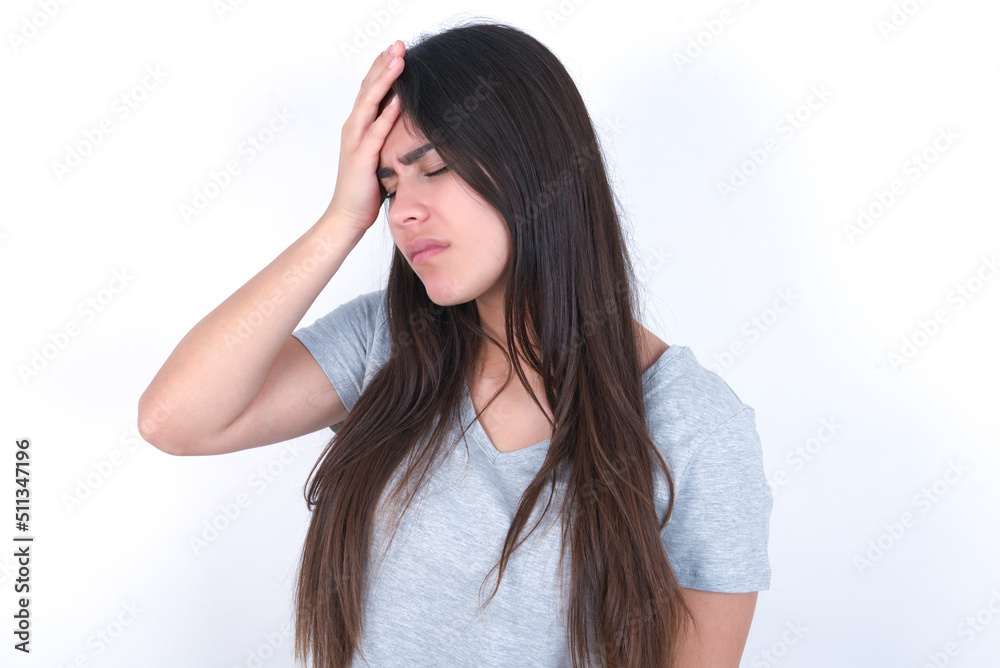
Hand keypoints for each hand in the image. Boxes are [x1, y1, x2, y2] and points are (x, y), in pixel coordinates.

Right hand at [323, 40, 404, 232]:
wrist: (347, 216)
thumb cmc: (364, 189)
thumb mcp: (378, 156)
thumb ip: (386, 138)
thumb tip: (405, 125)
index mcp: (357, 127)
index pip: (369, 90)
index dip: (381, 68)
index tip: (396, 50)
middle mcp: (353, 128)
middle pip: (368, 88)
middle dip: (383, 64)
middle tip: (398, 44)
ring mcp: (355, 141)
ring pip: (370, 103)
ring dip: (385, 80)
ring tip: (399, 60)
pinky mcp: (361, 158)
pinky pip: (376, 132)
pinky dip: (387, 114)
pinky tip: (399, 99)